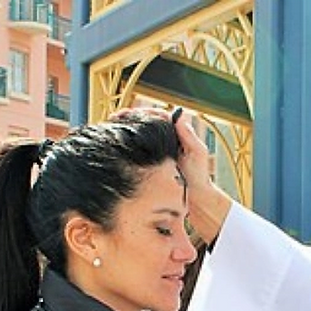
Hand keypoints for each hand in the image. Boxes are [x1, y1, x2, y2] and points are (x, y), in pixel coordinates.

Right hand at [109, 105, 231, 242]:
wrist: (195, 198)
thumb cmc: (198, 176)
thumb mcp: (197, 154)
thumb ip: (189, 135)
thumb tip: (178, 116)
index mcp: (177, 134)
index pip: (159, 116)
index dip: (145, 112)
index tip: (132, 112)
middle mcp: (166, 139)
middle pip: (146, 122)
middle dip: (130, 117)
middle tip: (116, 117)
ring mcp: (157, 151)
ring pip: (140, 134)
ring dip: (126, 127)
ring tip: (112, 124)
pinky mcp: (150, 162)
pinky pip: (137, 148)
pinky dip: (126, 142)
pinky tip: (115, 141)